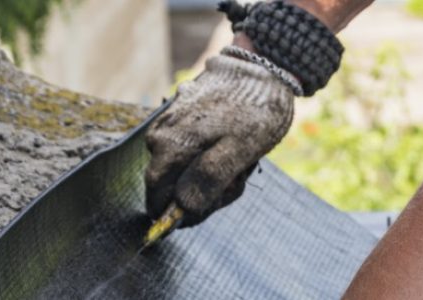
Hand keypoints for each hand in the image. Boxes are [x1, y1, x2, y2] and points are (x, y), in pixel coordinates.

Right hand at [144, 49, 296, 226]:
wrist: (264, 69)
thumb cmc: (256, 112)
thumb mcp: (239, 151)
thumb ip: (208, 179)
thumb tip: (183, 207)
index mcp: (170, 146)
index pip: (158, 197)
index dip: (180, 212)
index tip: (207, 210)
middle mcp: (160, 135)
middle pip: (170, 184)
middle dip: (201, 191)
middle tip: (236, 181)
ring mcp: (168, 123)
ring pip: (181, 168)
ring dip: (209, 174)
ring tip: (239, 162)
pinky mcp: (180, 116)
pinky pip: (188, 149)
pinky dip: (209, 156)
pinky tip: (231, 148)